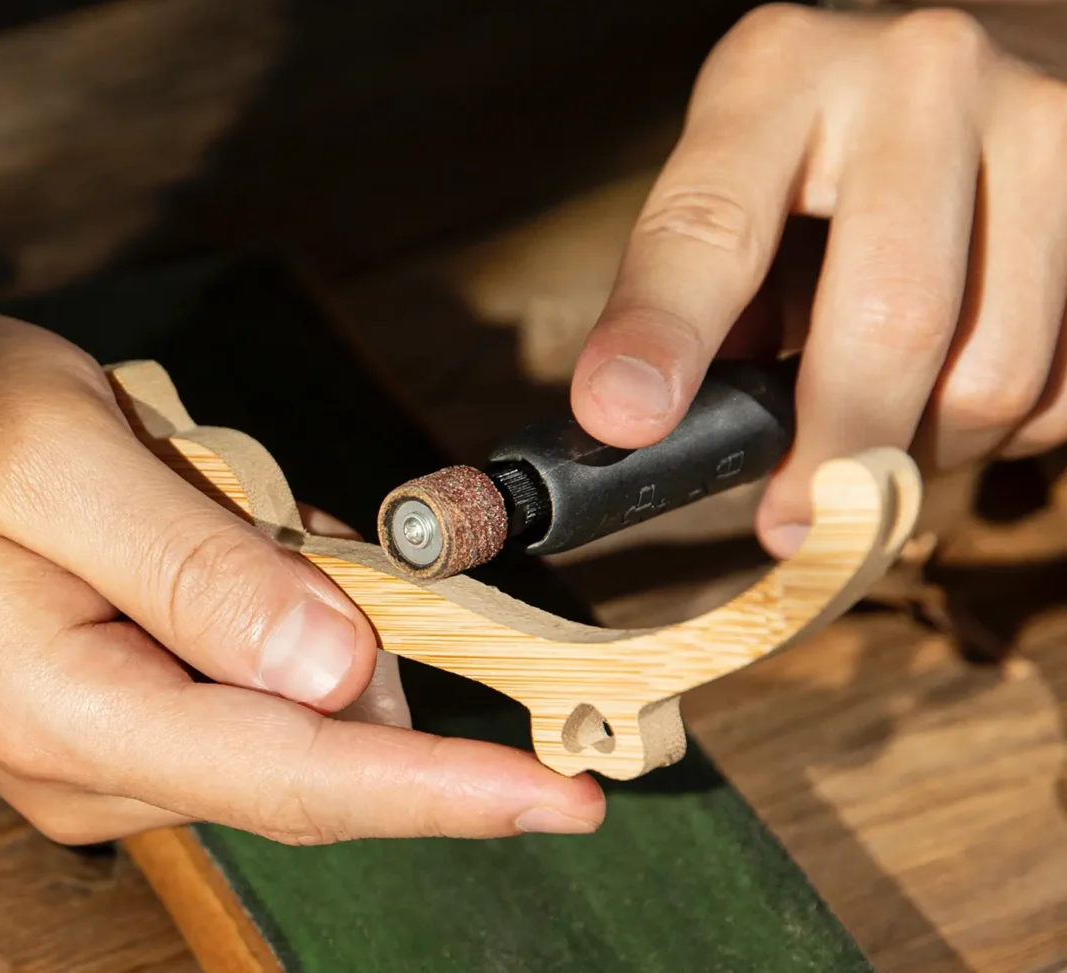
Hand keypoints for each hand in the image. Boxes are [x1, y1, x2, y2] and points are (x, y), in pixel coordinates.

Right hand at [0, 309, 602, 843]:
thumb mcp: (50, 451)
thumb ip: (196, 562)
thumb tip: (343, 670)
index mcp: (71, 713)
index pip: (298, 777)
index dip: (446, 793)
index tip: (570, 800)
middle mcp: (85, 773)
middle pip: (304, 758)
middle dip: (366, 655)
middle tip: (296, 509)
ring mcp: (84, 762)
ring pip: (270, 720)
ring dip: (292, 616)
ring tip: (184, 487)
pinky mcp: (90, 728)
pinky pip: (224, 694)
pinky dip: (254, 619)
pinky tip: (190, 526)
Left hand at [573, 4, 1066, 556]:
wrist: (1005, 26)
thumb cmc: (841, 127)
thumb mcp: (744, 163)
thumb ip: (701, 284)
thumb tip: (659, 425)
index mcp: (784, 71)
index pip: (709, 226)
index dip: (664, 337)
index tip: (626, 422)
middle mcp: (922, 77)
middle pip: (889, 323)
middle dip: (834, 456)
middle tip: (797, 517)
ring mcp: (1044, 121)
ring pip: (996, 372)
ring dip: (928, 447)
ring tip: (884, 430)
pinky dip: (1012, 424)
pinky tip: (962, 387)